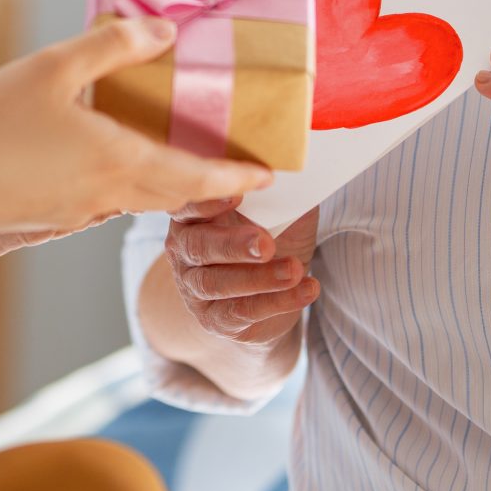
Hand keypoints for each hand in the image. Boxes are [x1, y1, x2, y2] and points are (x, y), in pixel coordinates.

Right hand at [0, 17, 273, 250]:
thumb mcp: (53, 68)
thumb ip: (112, 46)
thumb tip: (164, 30)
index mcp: (120, 160)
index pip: (197, 177)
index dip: (235, 176)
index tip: (265, 173)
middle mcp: (108, 194)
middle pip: (175, 196)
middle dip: (209, 186)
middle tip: (233, 170)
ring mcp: (78, 212)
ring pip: (140, 202)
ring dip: (170, 188)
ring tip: (181, 163)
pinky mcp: (51, 216)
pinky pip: (106, 203)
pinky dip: (128, 188)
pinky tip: (110, 164)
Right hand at [162, 200, 319, 347]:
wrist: (271, 298)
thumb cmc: (272, 240)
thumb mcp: (277, 212)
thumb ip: (280, 191)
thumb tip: (302, 170)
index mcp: (193, 215)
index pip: (188, 205)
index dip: (208, 201)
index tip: (238, 193)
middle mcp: (185, 250)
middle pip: (198, 246)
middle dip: (233, 244)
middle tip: (266, 243)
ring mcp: (195, 288)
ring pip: (216, 283)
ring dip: (258, 278)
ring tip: (293, 270)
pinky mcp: (214, 319)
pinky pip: (240, 312)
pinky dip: (276, 302)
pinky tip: (306, 289)